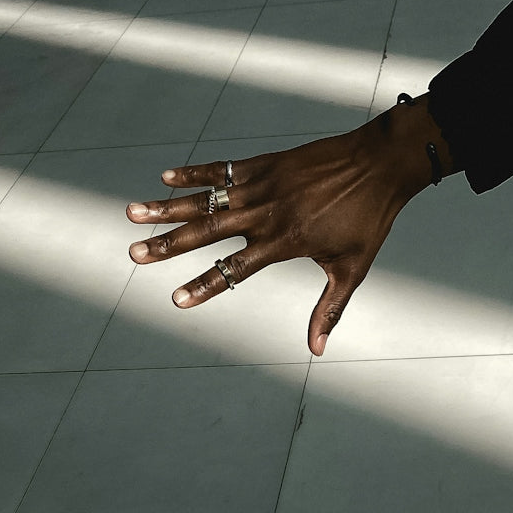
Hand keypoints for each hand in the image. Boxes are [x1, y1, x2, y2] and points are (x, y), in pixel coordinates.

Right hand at [125, 94, 455, 355]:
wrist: (380, 162)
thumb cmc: (368, 220)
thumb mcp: (351, 270)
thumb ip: (328, 309)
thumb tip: (316, 350)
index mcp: (284, 242)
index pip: (235, 269)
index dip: (205, 285)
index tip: (175, 300)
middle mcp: (265, 212)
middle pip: (207, 231)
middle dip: (168, 244)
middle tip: (134, 253)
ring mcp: (262, 185)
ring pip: (206, 198)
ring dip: (167, 207)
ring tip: (133, 212)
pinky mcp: (265, 164)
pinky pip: (222, 169)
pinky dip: (195, 173)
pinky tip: (166, 178)